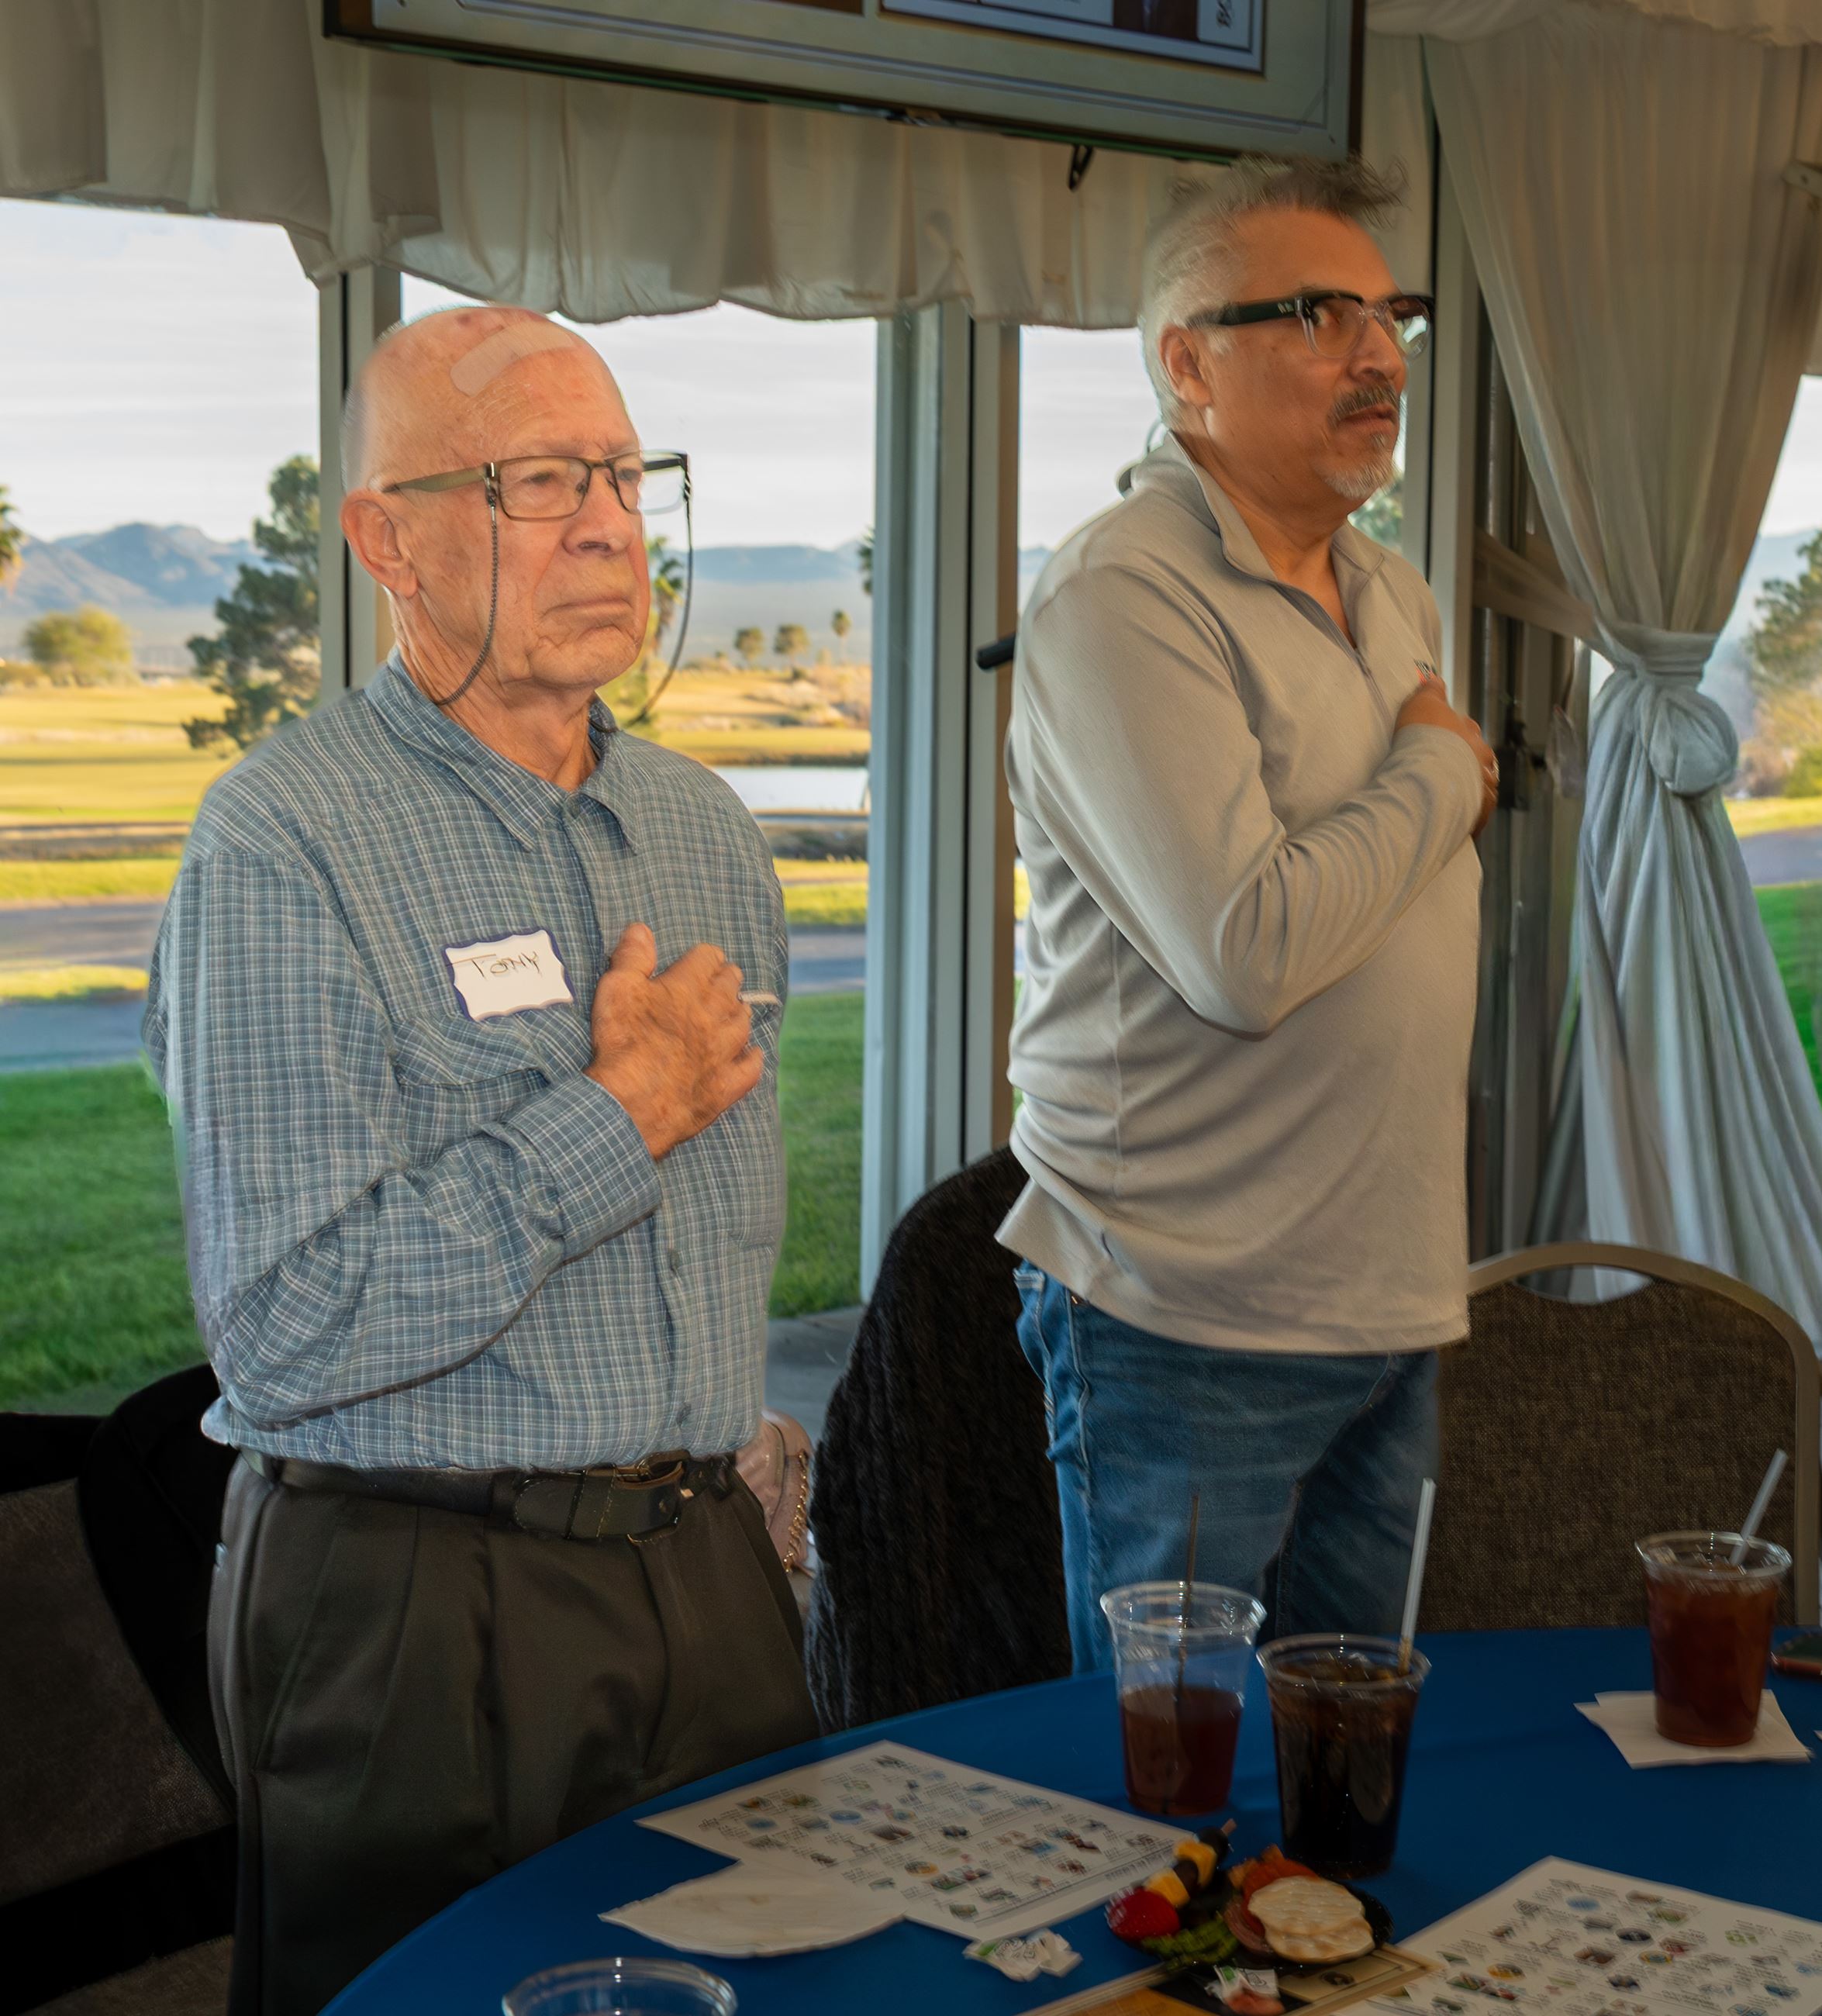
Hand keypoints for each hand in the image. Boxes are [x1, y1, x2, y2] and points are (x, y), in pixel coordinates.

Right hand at [585, 924, 762, 1159]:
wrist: (629, 1104)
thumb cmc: (620, 1044)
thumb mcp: (616, 991)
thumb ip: (631, 958)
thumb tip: (642, 929)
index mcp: (685, 990)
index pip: (706, 960)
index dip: (706, 956)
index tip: (706, 958)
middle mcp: (711, 1017)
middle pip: (729, 989)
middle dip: (728, 979)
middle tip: (728, 977)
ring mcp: (722, 1053)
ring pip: (742, 1024)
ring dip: (740, 1013)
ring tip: (739, 1008)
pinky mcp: (725, 1086)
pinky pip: (750, 1069)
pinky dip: (753, 1058)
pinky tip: (753, 1054)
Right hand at [1397, 674, 1498, 835]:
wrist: (1430, 773)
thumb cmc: (1425, 737)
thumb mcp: (1422, 704)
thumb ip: (1430, 692)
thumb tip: (1435, 680)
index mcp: (1470, 734)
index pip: (1468, 730)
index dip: (1456, 732)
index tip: (1446, 736)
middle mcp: (1481, 759)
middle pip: (1479, 759)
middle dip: (1469, 762)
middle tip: (1450, 768)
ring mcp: (1481, 785)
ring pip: (1482, 786)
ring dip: (1472, 788)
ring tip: (1458, 795)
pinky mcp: (1477, 810)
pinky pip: (1478, 813)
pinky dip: (1473, 815)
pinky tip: (1463, 820)